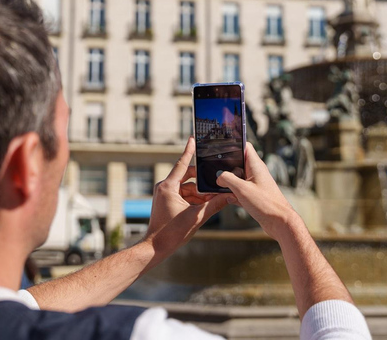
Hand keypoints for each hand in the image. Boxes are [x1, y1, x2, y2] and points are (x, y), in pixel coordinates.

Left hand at [143, 137, 232, 258]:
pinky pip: (183, 195)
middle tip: (217, 181)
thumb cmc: (172, 233)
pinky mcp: (167, 202)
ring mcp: (165, 194)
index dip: (189, 151)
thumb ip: (214, 205)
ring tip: (215, 198)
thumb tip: (230, 196)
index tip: (193, 139)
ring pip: (188, 188)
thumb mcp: (196, 217)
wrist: (156, 247)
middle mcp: (165, 187)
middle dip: (203, 181)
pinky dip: (194, 199)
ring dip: (200, 193)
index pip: (182, 164)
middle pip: (188, 176)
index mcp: (168, 186)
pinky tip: (206, 205)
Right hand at [216, 143, 300, 240]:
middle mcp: (256, 172)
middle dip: (226, 168)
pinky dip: (234, 194)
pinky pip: (240, 190)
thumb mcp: (241, 189)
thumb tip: (218, 177)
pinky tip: (231, 200)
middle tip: (216, 172)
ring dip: (229, 183)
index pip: (245, 146)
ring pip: (237, 178)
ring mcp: (255, 183)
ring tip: (221, 188)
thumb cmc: (266, 204)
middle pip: (237, 163)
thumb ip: (227, 179)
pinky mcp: (254, 194)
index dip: (233, 145)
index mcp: (255, 165)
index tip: (220, 147)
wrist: (279, 223)